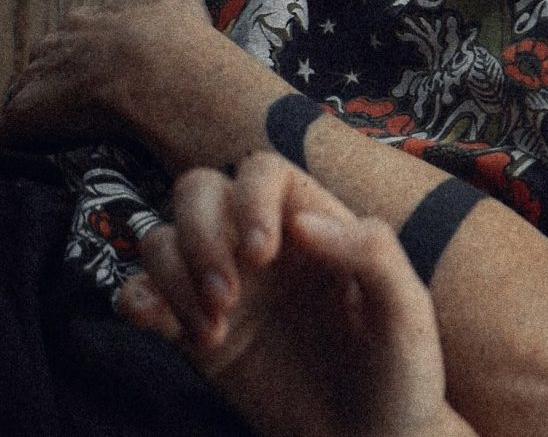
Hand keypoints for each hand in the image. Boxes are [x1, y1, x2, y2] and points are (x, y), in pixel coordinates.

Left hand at [0, 0, 278, 160]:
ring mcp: (38, 80)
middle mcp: (56, 46)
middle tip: (95, 102)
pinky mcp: (25, 116)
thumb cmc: (174, 35)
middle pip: (47, 64)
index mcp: (86, 21)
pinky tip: (34, 154)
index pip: (75, 35)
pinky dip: (18, 144)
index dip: (92, 54)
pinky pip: (8, 134)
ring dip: (43, 113)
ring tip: (72, 134)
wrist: (164, 75)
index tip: (110, 68)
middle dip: (63, 81)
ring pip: (28, 97)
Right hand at [118, 154, 473, 436]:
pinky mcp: (197, 333)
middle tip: (230, 297)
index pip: (263, 172)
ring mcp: (230, 289)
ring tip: (214, 331)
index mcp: (320, 229)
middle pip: (199, 191)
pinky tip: (174, 333)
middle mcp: (268, 250)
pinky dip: (140, 301)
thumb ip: (372, 255)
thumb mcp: (408, 313)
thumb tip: (303, 222)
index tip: (263, 257)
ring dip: (174, 277)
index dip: (251, 199)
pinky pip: (141, 293)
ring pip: (162, 238)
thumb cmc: (401, 376)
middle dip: (201, 235)